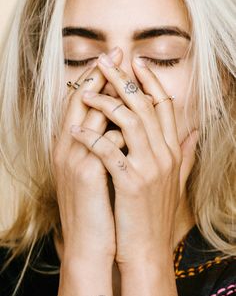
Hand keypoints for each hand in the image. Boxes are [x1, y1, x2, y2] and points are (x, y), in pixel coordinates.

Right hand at [52, 48, 124, 264]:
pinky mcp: (87, 172)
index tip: (112, 62)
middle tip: (118, 53)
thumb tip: (117, 127)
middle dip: (101, 75)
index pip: (78, 105)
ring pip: (92, 113)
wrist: (89, 243)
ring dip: (113, 93)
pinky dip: (120, 127)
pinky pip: (105, 138)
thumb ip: (101, 148)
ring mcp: (74, 159)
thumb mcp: (95, 175)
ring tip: (129, 75)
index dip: (94, 81)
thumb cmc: (97, 208)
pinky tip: (133, 121)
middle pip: (81, 100)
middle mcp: (65, 148)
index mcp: (68, 148)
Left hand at [71, 50, 198, 269]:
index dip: (151, 81)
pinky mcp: (131, 182)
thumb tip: (194, 131)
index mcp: (171, 152)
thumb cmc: (155, 213)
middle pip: (145, 105)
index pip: (164, 106)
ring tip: (86, 93)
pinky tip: (76, 129)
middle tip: (106, 62)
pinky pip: (109, 150)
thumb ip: (186, 154)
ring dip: (106, 103)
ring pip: (129, 121)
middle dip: (124, 80)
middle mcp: (164, 155)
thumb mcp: (175, 181)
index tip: (136, 63)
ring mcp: (149, 168)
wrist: (148, 248)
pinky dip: (91, 137)